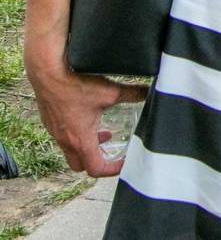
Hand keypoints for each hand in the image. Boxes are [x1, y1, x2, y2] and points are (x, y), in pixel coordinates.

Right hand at [28, 57, 145, 176]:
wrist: (48, 73)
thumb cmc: (76, 85)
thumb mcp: (111, 92)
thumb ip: (133, 94)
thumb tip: (149, 92)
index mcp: (80, 140)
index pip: (95, 169)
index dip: (112, 170)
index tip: (125, 162)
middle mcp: (65, 141)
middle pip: (80, 165)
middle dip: (97, 162)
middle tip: (113, 152)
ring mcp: (55, 132)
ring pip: (71, 150)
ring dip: (88, 146)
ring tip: (104, 133)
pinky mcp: (50, 122)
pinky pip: (63, 137)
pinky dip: (77, 135)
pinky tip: (88, 117)